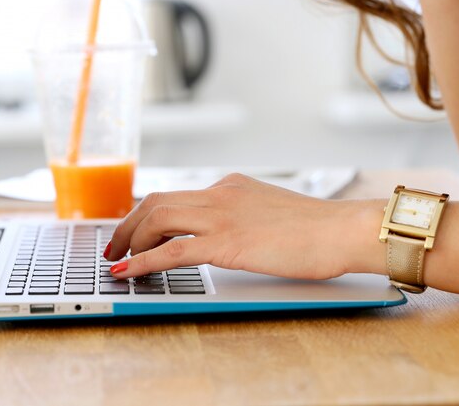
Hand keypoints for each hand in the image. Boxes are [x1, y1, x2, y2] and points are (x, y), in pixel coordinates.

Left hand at [105, 173, 380, 278]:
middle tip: (116, 246)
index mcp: (231, 186)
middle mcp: (220, 194)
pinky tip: (128, 272)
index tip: (136, 230)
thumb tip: (228, 232)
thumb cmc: (316, 227)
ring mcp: (221, 216)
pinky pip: (172, 250)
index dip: (148, 213)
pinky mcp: (226, 243)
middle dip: (128, 224)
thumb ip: (244, 215)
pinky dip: (144, 261)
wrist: (342, 230)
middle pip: (156, 201)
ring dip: (130, 240)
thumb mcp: (270, 212)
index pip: (177, 195)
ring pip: (157, 218)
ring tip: (117, 260)